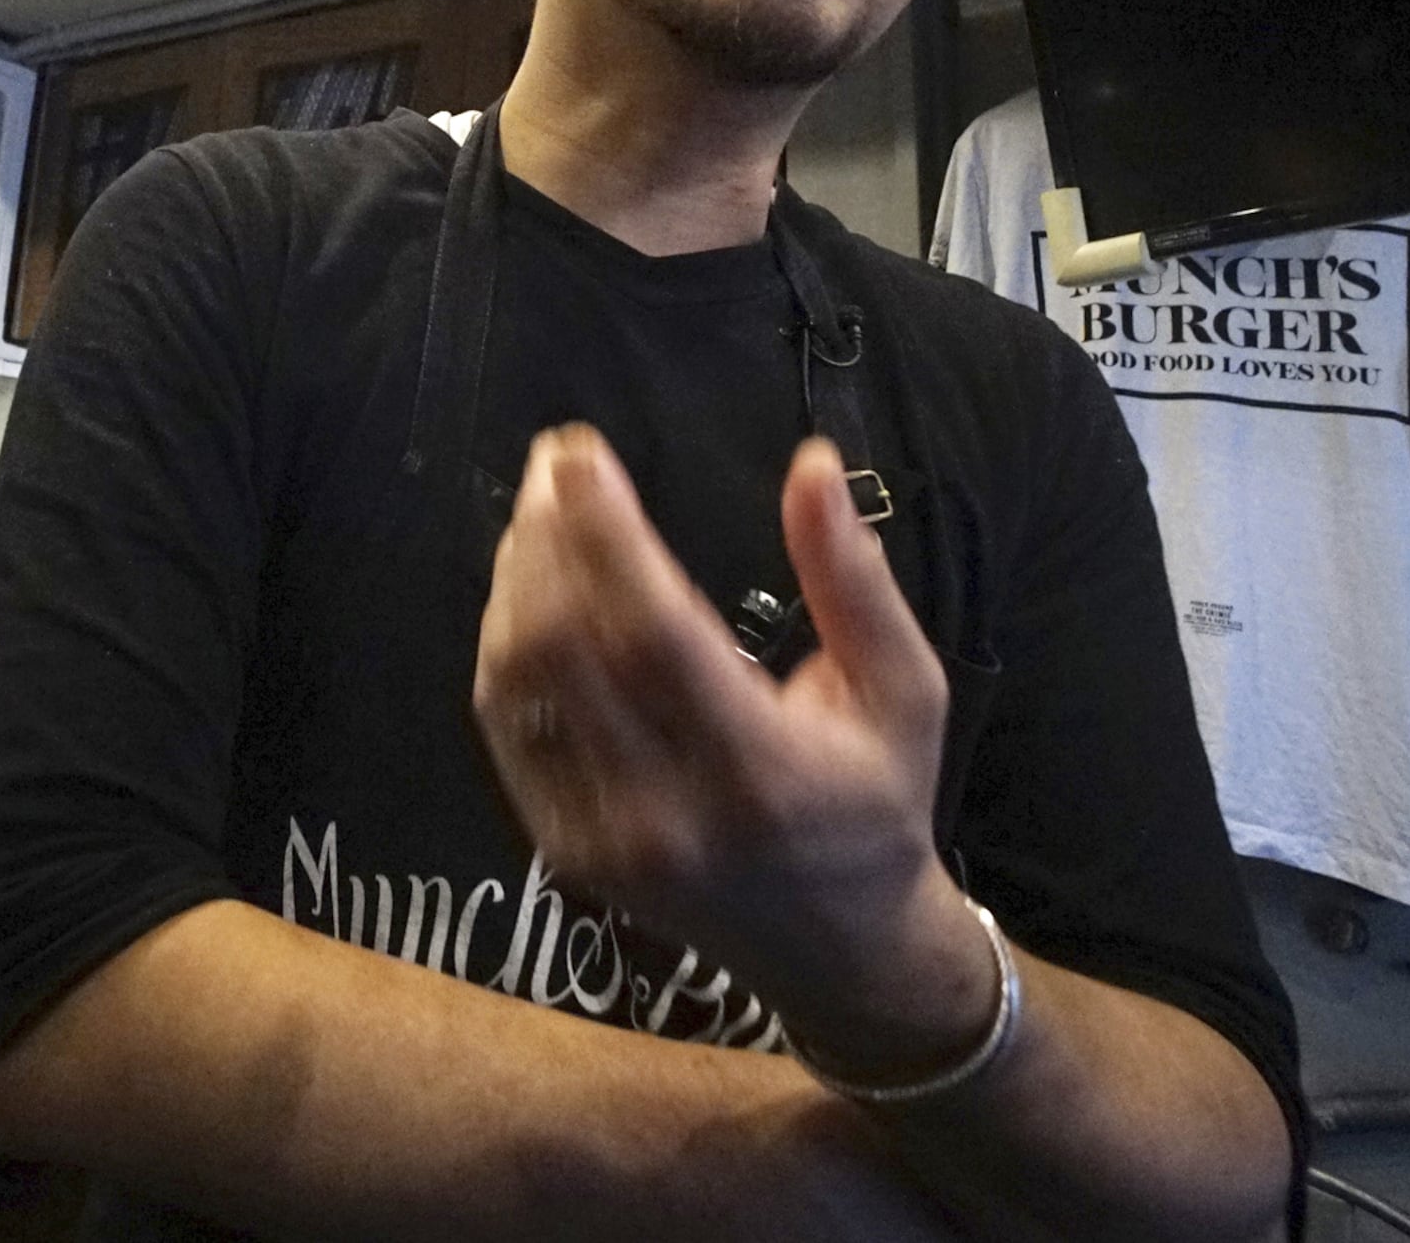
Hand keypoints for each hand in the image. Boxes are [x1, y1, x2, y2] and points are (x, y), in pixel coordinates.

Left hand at [472, 427, 999, 1076]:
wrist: (841, 953)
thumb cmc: (878, 803)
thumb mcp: (904, 691)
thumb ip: (855, 582)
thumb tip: (811, 465)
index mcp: (759, 772)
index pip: (654, 633)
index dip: (605, 535)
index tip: (578, 454)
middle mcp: (666, 813)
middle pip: (565, 650)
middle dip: (546, 538)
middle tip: (556, 464)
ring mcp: (602, 840)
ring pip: (520, 685)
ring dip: (516, 582)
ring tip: (540, 512)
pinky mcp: (564, 852)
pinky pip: (510, 729)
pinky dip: (506, 645)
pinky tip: (527, 589)